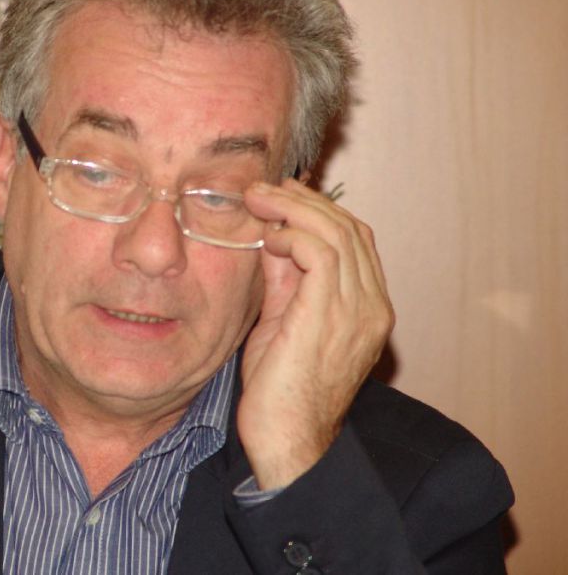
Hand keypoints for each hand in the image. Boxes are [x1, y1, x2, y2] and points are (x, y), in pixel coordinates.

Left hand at [237, 179, 393, 489]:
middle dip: (304, 200)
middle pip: (350, 227)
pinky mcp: (332, 316)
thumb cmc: (279, 390)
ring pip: (338, 232)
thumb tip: (270, 238)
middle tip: (262, 188)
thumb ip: (284, 281)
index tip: (278, 196)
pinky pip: (322, 253)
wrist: (287, 442)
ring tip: (258, 200)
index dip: (318, 210)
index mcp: (367, 308)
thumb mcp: (282, 322)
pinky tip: (267, 238)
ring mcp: (358, 312)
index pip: (354, 239)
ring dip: (294, 208)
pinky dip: (293, 235)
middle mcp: (372, 306)